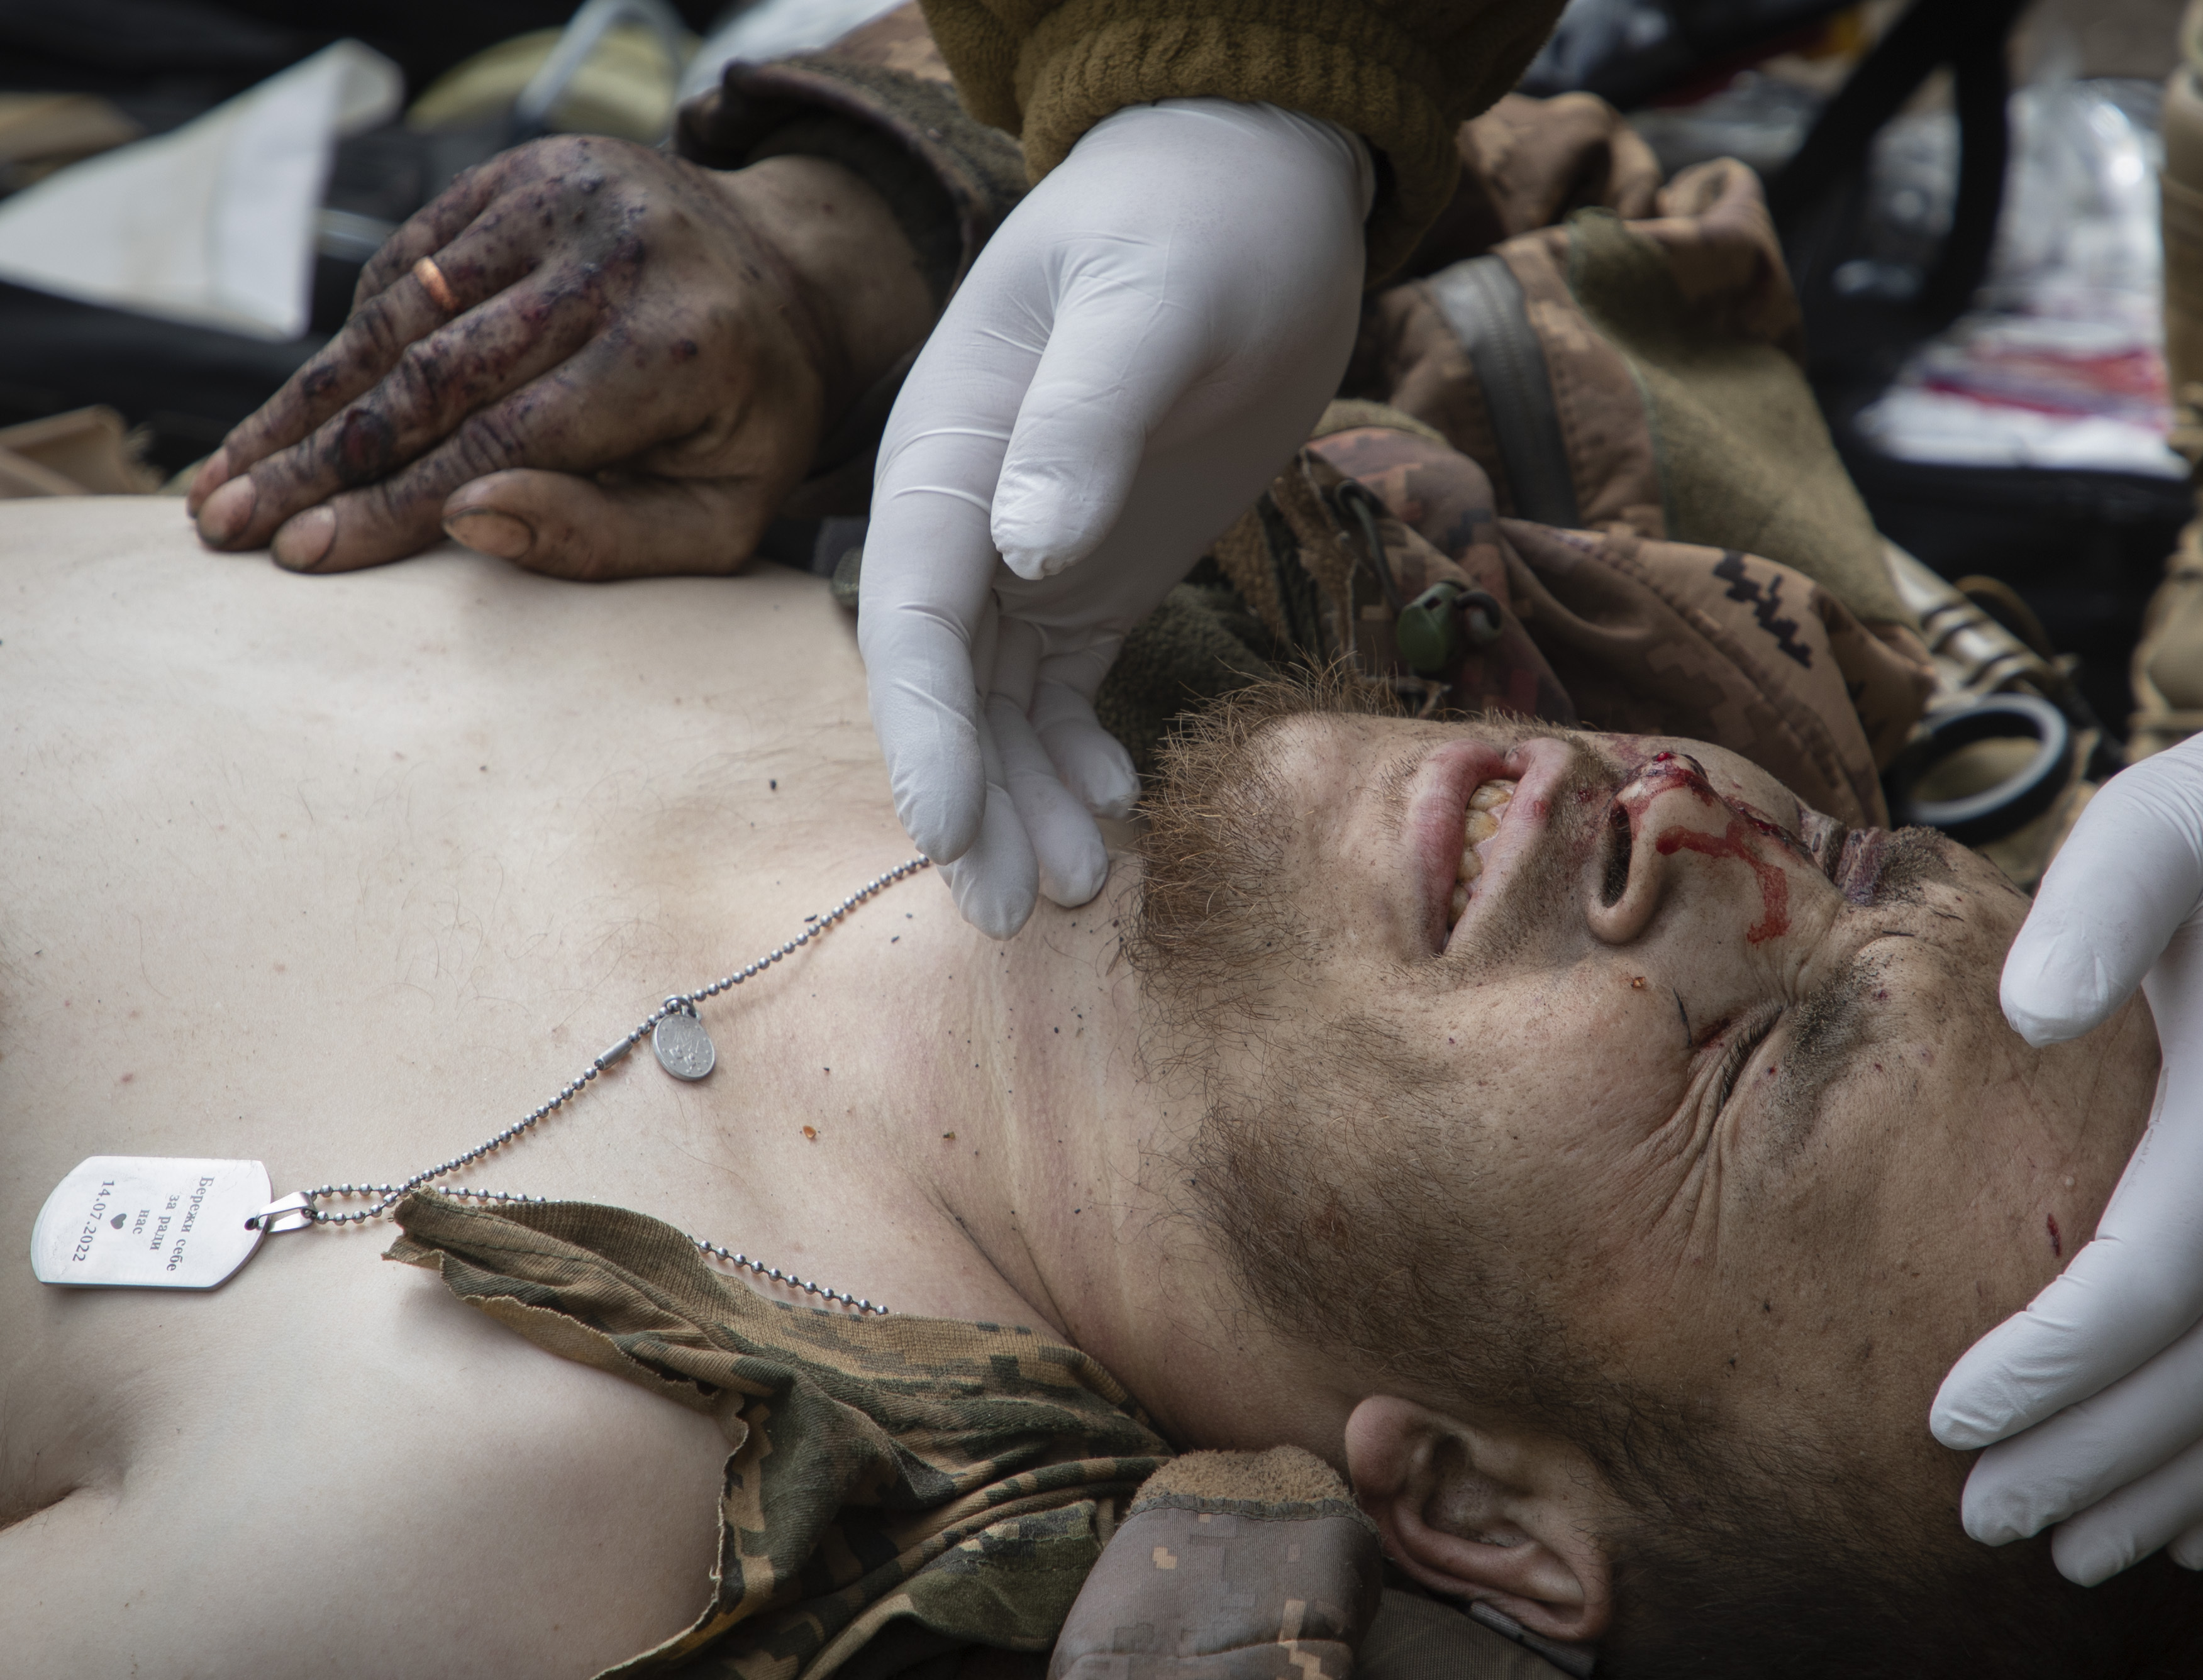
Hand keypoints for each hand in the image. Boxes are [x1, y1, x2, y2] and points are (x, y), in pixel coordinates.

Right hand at [186, 138, 933, 578]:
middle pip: (432, 376)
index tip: (303, 553)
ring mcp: (564, 200)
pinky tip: (302, 404)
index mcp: (674, 351)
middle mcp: (614, 260)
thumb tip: (468, 522)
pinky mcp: (526, 172)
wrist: (797, 279)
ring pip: (401, 314)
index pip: (502, 441)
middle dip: (317, 460)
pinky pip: (413, 263)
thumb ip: (607, 535)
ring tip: (229, 473)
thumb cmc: (757, 422)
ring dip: (305, 401)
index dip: (392, 505)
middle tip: (226, 522)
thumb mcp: (724, 512)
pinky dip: (355, 335)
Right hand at [858, 99, 1370, 935]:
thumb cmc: (1194, 224)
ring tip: (1084, 896)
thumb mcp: (1149, 301)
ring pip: (1004, 707)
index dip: (923, 730)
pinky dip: (1079, 757)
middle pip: (944, 685)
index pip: (909, 614)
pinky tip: (1115, 810)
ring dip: (1030, 803)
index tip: (947, 831)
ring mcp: (1028, 551)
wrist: (1244, 192)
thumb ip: (1085, 417)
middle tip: (1019, 916)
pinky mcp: (1096, 574)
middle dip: (973, 804)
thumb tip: (1028, 546)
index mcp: (946, 449)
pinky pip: (1065, 688)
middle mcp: (967, 516)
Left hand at [1932, 698, 2202, 1584]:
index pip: (2145, 1286)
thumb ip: (2096, 907)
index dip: (2048, 1369)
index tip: (1946, 1418)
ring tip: (2074, 1551)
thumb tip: (2026, 1010)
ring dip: (2176, 1490)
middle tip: (1982, 1519)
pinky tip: (2201, 1521)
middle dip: (2091, 1462)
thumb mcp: (2168, 823)